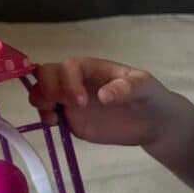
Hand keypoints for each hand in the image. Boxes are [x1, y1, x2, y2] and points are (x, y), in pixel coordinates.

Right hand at [29, 58, 173, 146]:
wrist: (153, 122)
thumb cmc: (149, 97)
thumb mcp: (145, 87)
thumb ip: (126, 88)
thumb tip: (103, 96)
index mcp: (91, 68)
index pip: (68, 67)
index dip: (67, 82)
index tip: (81, 102)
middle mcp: (76, 81)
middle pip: (47, 75)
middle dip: (46, 89)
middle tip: (56, 107)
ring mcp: (72, 101)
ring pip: (43, 93)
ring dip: (40, 102)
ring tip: (53, 118)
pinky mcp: (72, 120)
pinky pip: (49, 115)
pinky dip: (45, 118)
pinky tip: (55, 125)